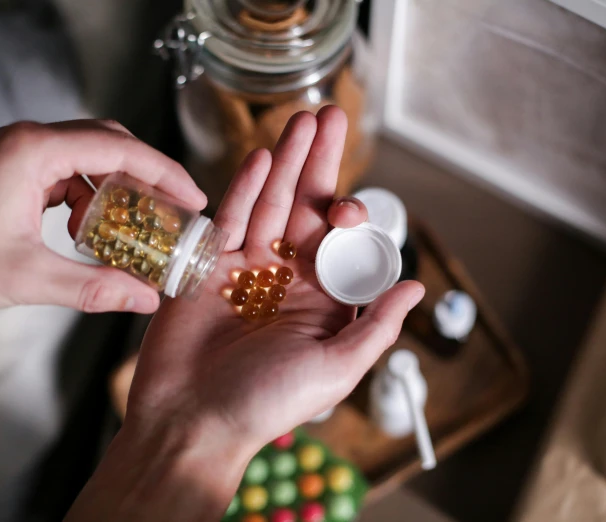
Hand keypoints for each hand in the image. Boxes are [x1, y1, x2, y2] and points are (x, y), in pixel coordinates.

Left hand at [0, 120, 205, 313]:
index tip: (194, 198)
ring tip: (147, 223)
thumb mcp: (27, 278)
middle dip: (149, 176)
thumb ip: (93, 286)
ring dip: (121, 187)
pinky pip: (67, 173)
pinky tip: (98, 228)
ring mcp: (19, 153)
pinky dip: (92, 196)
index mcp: (34, 152)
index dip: (165, 173)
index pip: (119, 149)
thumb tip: (146, 299)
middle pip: (110, 143)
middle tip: (180, 208)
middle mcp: (29, 141)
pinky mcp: (12, 170)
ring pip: (89, 157)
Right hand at [65, 107, 423, 521]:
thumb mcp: (334, 370)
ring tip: (301, 122)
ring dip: (286, 163)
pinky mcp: (207, 266)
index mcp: (321, 302)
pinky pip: (230, 220)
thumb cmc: (263, 405)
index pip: (342, 243)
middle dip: (319, 164)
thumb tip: (415, 287)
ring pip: (271, 205)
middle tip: (331, 118)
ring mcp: (245, 269)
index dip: (348, 216)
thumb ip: (375, 327)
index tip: (347, 209)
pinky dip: (245, 189)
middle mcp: (287, 279)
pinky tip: (262, 159)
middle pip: (307, 210)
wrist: (190, 421)